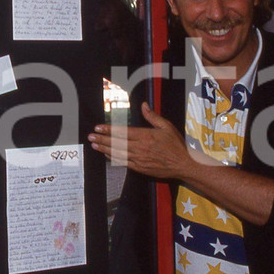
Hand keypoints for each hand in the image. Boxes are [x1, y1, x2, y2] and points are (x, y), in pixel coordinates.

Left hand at [88, 102, 215, 179]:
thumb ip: (152, 117)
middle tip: (90, 137)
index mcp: (145, 136)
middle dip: (102, 139)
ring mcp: (138, 159)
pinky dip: (113, 158)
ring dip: (104, 149)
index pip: (122, 132)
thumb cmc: (176, 145)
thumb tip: (144, 105)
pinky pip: (123, 162)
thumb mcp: (166, 127)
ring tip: (94, 145)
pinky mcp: (140, 168)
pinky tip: (106, 155)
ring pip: (117, 153)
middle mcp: (139, 148)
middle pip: (116, 143)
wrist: (183, 164)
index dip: (108, 130)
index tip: (98, 128)